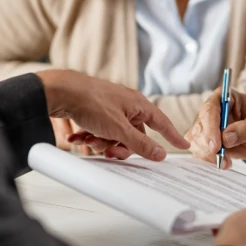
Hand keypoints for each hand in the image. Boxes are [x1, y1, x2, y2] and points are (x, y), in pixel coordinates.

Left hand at [37, 70, 189, 160]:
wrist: (61, 91)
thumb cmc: (91, 102)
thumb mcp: (119, 129)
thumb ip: (140, 143)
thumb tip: (160, 153)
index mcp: (138, 104)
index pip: (162, 122)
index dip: (173, 135)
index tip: (184, 146)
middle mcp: (126, 105)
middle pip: (134, 135)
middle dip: (120, 146)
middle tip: (110, 151)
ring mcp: (110, 108)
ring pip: (114, 135)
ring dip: (102, 142)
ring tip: (88, 140)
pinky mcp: (95, 112)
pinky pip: (99, 131)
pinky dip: (90, 137)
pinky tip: (78, 138)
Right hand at [185, 88, 245, 168]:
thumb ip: (244, 129)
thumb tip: (226, 138)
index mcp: (223, 98)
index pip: (210, 110)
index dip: (210, 128)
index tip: (216, 146)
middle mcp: (212, 111)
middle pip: (199, 127)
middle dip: (207, 145)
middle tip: (221, 158)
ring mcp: (208, 127)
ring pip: (196, 140)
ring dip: (207, 154)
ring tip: (225, 162)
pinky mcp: (208, 142)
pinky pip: (200, 150)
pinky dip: (208, 159)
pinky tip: (223, 162)